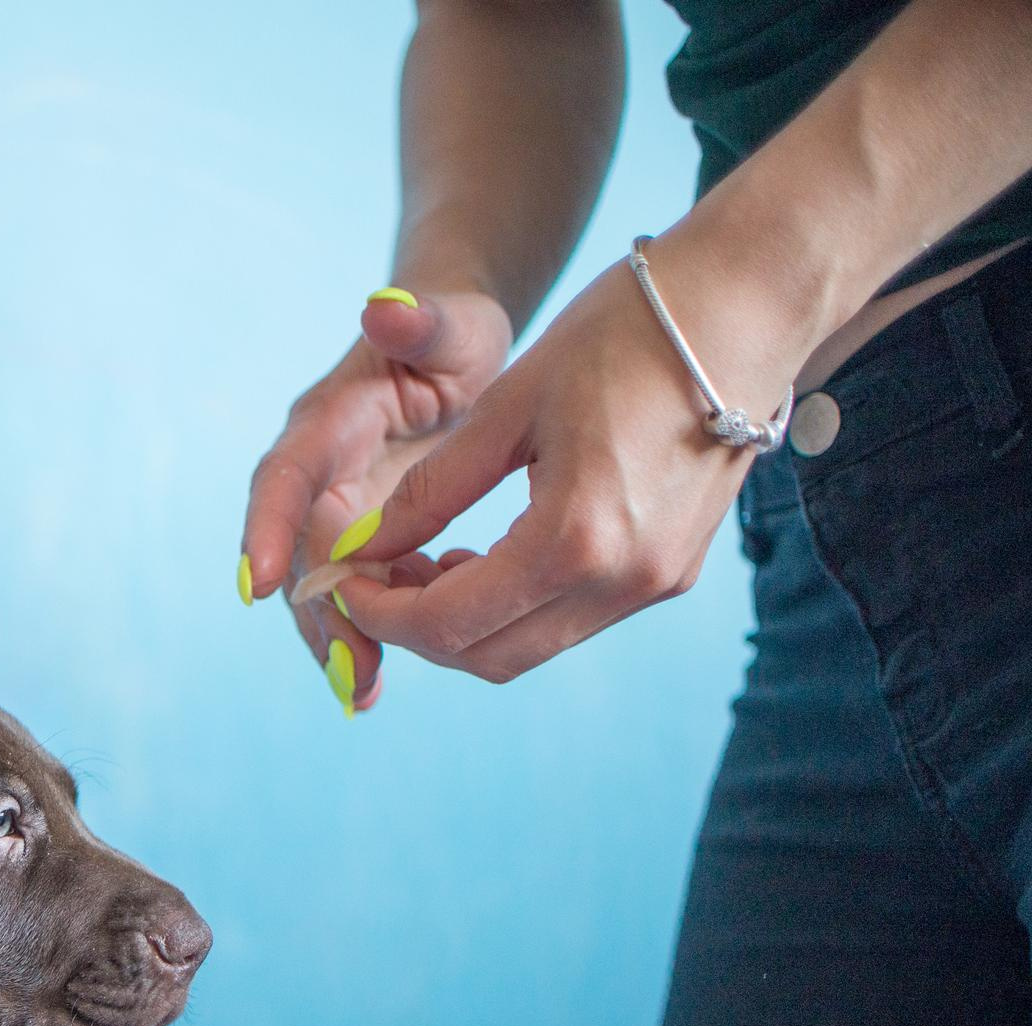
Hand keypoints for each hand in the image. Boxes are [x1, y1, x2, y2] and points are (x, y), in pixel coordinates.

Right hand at [238, 287, 512, 712]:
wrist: (448, 352)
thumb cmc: (453, 333)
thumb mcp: (451, 324)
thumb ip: (422, 321)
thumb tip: (385, 308)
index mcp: (325, 424)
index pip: (283, 480)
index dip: (266, 531)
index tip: (259, 585)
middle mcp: (314, 476)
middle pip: (297, 554)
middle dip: (317, 616)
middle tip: (348, 674)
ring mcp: (332, 513)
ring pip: (321, 586)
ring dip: (340, 640)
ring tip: (363, 692)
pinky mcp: (360, 540)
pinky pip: (358, 593)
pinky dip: (376, 632)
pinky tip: (408, 662)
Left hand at [329, 234, 808, 682]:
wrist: (748, 305)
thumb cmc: (624, 333)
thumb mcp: (507, 407)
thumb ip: (431, 491)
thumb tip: (361, 550)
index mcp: (575, 539)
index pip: (449, 622)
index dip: (380, 612)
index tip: (340, 577)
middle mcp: (623, 581)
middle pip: (487, 656)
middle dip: (415, 628)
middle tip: (371, 577)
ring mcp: (656, 584)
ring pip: (528, 647)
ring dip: (462, 621)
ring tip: (418, 560)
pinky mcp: (672, 572)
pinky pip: (570, 619)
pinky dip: (511, 605)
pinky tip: (478, 553)